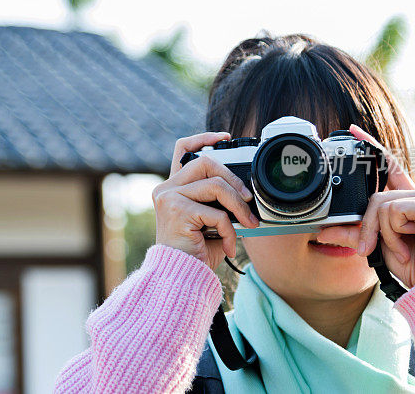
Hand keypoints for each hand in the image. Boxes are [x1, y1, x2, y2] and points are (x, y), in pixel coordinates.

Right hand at [152, 132, 259, 269]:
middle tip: (247, 200)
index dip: (203, 138)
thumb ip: (218, 200)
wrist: (181, 277)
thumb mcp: (210, 220)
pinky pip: (216, 213)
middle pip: (205, 163)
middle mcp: (166, 189)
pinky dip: (230, 231)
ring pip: (215, 185)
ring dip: (239, 207)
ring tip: (248, 224)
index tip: (224, 138)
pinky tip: (230, 246)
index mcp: (173, 187)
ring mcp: (169, 198)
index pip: (183, 149)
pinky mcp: (177, 212)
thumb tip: (247, 191)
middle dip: (233, 180)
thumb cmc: (196, 252)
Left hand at [349, 124, 414, 287]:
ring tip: (400, 247)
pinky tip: (411, 242)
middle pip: (374, 197)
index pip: (387, 166)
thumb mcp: (374, 244)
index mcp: (405, 198)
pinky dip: (394, 233)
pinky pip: (393, 212)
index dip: (370, 146)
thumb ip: (352, 233)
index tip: (352, 131)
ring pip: (381, 205)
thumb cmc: (411, 262)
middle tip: (373, 248)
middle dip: (367, 227)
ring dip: (382, 233)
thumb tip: (323, 231)